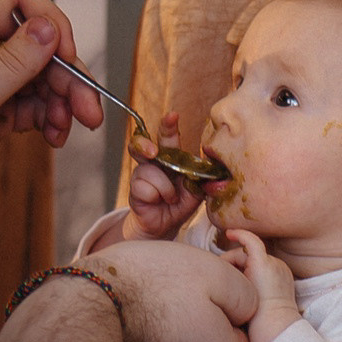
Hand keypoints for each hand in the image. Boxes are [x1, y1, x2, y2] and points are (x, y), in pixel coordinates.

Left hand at [0, 0, 105, 265]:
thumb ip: (13, 62)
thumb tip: (49, 27)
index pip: (18, 4)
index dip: (50, 24)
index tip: (68, 58)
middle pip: (37, 47)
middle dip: (66, 77)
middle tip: (88, 112)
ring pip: (37, 79)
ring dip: (60, 102)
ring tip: (66, 131)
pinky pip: (28, 106)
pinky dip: (45, 119)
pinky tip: (52, 137)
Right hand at [84, 239, 256, 341]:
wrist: (82, 311)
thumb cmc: (148, 284)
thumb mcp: (210, 269)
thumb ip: (244, 294)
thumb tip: (248, 311)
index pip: (239, 338)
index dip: (221, 314)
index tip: (196, 298)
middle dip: (198, 337)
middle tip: (169, 308)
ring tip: (146, 324)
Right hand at [122, 114, 204, 239]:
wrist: (166, 225)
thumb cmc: (181, 203)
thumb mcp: (196, 190)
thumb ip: (199, 177)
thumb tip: (206, 168)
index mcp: (170, 157)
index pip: (167, 137)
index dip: (168, 125)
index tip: (173, 115)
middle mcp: (153, 162)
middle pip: (141, 144)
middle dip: (144, 145)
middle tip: (152, 153)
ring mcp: (142, 175)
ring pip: (149, 171)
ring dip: (165, 188)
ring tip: (171, 198)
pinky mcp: (135, 190)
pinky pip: (144, 188)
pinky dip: (156, 197)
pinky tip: (159, 202)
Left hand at [219, 229, 301, 341]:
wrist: (274, 329)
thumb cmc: (263, 326)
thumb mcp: (255, 307)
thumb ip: (247, 295)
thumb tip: (230, 293)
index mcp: (277, 278)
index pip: (252, 266)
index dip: (236, 272)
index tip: (226, 284)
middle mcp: (277, 267)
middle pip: (246, 259)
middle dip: (231, 267)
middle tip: (219, 281)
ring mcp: (272, 263)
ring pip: (244, 254)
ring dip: (229, 263)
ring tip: (220, 277)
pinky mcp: (264, 262)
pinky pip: (251, 241)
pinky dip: (240, 235)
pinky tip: (229, 234)